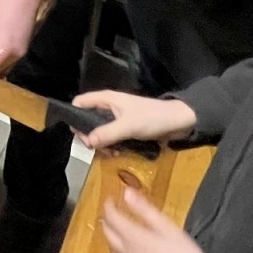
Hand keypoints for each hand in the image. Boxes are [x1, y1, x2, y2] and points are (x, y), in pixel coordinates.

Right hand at [73, 91, 196, 149]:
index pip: (80, 102)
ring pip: (98, 131)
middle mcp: (108, 107)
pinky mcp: (125, 129)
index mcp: (106, 99)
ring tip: (110, 153)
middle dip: (89, 136)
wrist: (178, 122)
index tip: (80, 135)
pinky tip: (117, 153)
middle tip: (96, 148)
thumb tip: (87, 143)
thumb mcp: (128, 126)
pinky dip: (111, 146)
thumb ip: (107, 133)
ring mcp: (116, 118)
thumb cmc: (152, 118)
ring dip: (101, 144)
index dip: (75, 116)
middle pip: (86, 120)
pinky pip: (110, 138)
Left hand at [101, 187, 216, 252]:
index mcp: (132, 238)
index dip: (109, 206)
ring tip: (120, 228)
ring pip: (112, 249)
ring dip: (111, 236)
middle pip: (107, 234)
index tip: (111, 198)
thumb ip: (144, 210)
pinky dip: (120, 250)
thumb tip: (126, 192)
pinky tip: (131, 250)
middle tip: (115, 211)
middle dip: (108, 220)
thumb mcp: (167, 228)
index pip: (111, 218)